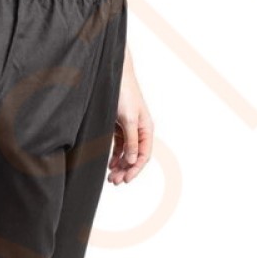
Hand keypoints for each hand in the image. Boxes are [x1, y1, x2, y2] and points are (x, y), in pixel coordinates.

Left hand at [107, 54, 152, 183]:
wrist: (113, 76)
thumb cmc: (124, 93)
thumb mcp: (128, 119)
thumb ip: (131, 140)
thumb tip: (134, 160)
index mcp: (146, 129)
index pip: (144, 155)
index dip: (135, 169)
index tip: (126, 180)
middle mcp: (139, 130)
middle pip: (135, 156)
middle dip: (126, 170)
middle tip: (114, 181)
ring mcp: (129, 129)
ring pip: (126, 153)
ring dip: (120, 165)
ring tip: (111, 176)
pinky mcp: (119, 126)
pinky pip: (120, 146)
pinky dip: (115, 156)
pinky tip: (110, 164)